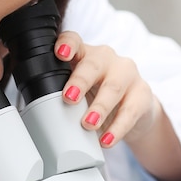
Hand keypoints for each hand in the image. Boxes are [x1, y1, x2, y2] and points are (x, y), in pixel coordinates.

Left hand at [55, 32, 180, 180]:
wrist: (134, 110)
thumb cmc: (98, 97)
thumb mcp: (79, 92)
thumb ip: (61, 94)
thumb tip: (38, 116)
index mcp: (85, 55)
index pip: (74, 41)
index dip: (67, 45)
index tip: (59, 54)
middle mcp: (107, 59)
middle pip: (93, 65)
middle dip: (80, 81)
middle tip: (69, 98)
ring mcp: (127, 74)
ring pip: (113, 88)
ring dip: (99, 107)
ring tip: (88, 124)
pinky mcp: (143, 94)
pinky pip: (130, 111)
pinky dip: (117, 128)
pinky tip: (106, 139)